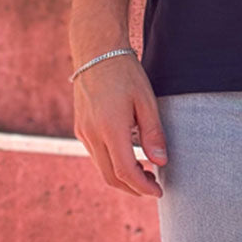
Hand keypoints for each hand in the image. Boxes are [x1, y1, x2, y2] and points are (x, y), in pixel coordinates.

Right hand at [72, 51, 167, 197]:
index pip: (125, 170)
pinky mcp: (81, 128)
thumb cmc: (125, 72)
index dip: (142, 186)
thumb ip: (154, 134)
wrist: (96, 50)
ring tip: (144, 174)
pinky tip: (128, 159)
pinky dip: (112, 165)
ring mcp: (83, 131)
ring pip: (102, 169)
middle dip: (133, 188)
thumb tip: (161, 162)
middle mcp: (92, 133)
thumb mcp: (146, 101)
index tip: (158, 191)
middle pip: (111, 177)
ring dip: (123, 178)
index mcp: (110, 127)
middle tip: (153, 186)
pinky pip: (96, 157)